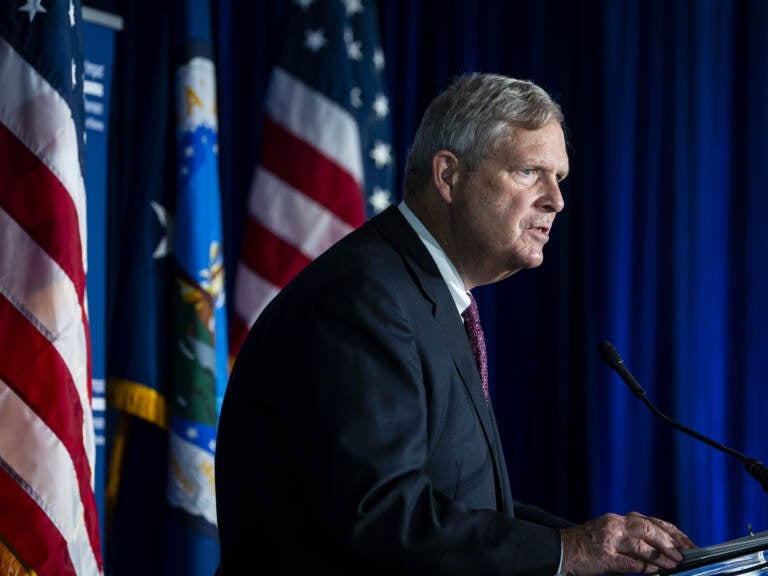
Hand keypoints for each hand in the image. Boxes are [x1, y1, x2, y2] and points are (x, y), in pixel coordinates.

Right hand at [559, 511, 695, 575]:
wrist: (560, 551)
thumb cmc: (587, 546)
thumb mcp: (610, 535)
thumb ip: (632, 539)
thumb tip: (662, 552)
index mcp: (617, 519)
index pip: (651, 521)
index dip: (672, 532)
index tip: (688, 542)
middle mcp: (614, 525)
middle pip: (648, 528)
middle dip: (670, 542)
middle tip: (685, 554)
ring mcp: (608, 541)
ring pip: (641, 544)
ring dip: (661, 555)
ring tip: (675, 564)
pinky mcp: (603, 557)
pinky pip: (629, 562)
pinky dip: (645, 567)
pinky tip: (656, 571)